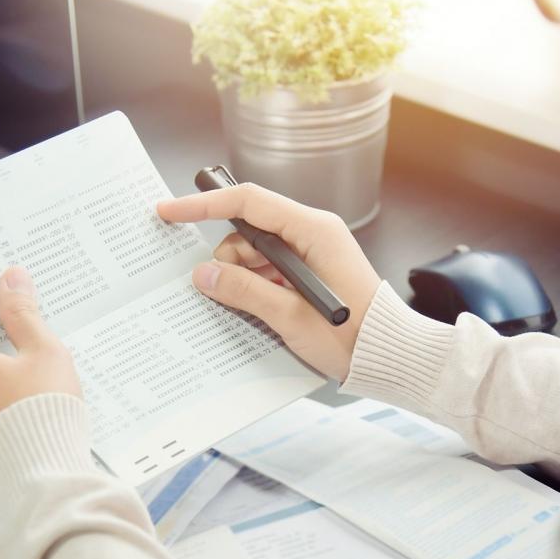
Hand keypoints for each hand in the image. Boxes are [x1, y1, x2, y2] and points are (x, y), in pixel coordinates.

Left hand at [0, 266, 81, 457]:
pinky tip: (29, 393)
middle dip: (3, 333)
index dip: (1, 299)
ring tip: (40, 366)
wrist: (39, 480)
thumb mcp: (40, 351)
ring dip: (2, 363)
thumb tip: (10, 279)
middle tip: (40, 332)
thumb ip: (22, 312)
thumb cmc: (40, 412)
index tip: (25, 296)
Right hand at [157, 184, 381, 381]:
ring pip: (255, 253)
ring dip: (242, 277)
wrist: (389, 356)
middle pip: (249, 230)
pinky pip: (269, 269)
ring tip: (254, 309)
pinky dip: (256, 286)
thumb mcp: (290, 316)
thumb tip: (203, 275)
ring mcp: (312, 252)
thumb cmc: (352, 337)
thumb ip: (243, 291)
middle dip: (228, 259)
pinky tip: (259, 310)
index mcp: (313, 230)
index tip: (171, 211)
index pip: (249, 202)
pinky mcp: (310, 271)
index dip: (204, 205)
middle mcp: (313, 233)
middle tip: (223, 292)